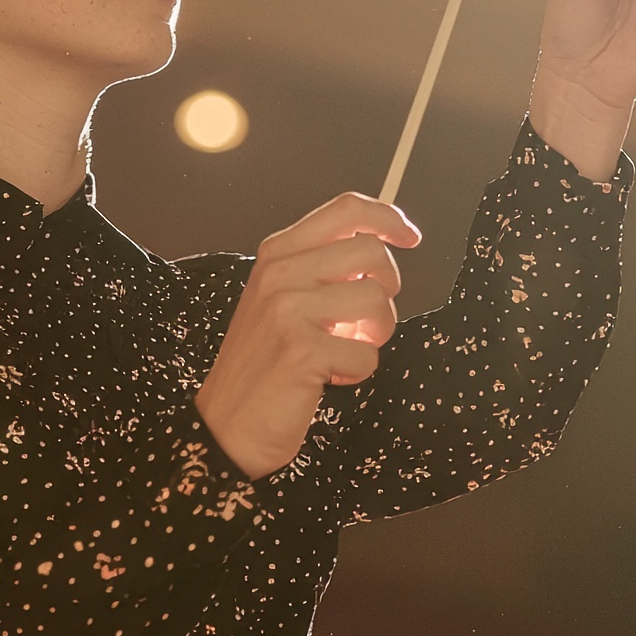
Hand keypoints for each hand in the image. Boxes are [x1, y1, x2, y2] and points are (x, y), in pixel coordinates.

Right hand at [196, 195, 419, 478]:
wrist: (226, 425)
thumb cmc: (261, 363)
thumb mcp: (280, 299)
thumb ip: (320, 269)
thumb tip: (378, 249)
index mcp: (277, 254)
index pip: (346, 210)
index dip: (388, 218)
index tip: (409, 236)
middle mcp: (280, 273)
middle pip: (372, 252)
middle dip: (386, 288)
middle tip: (363, 318)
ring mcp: (289, 310)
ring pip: (376, 300)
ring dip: (375, 333)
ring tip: (345, 349)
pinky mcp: (302, 350)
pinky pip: (368, 353)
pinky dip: (357, 370)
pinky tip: (329, 376)